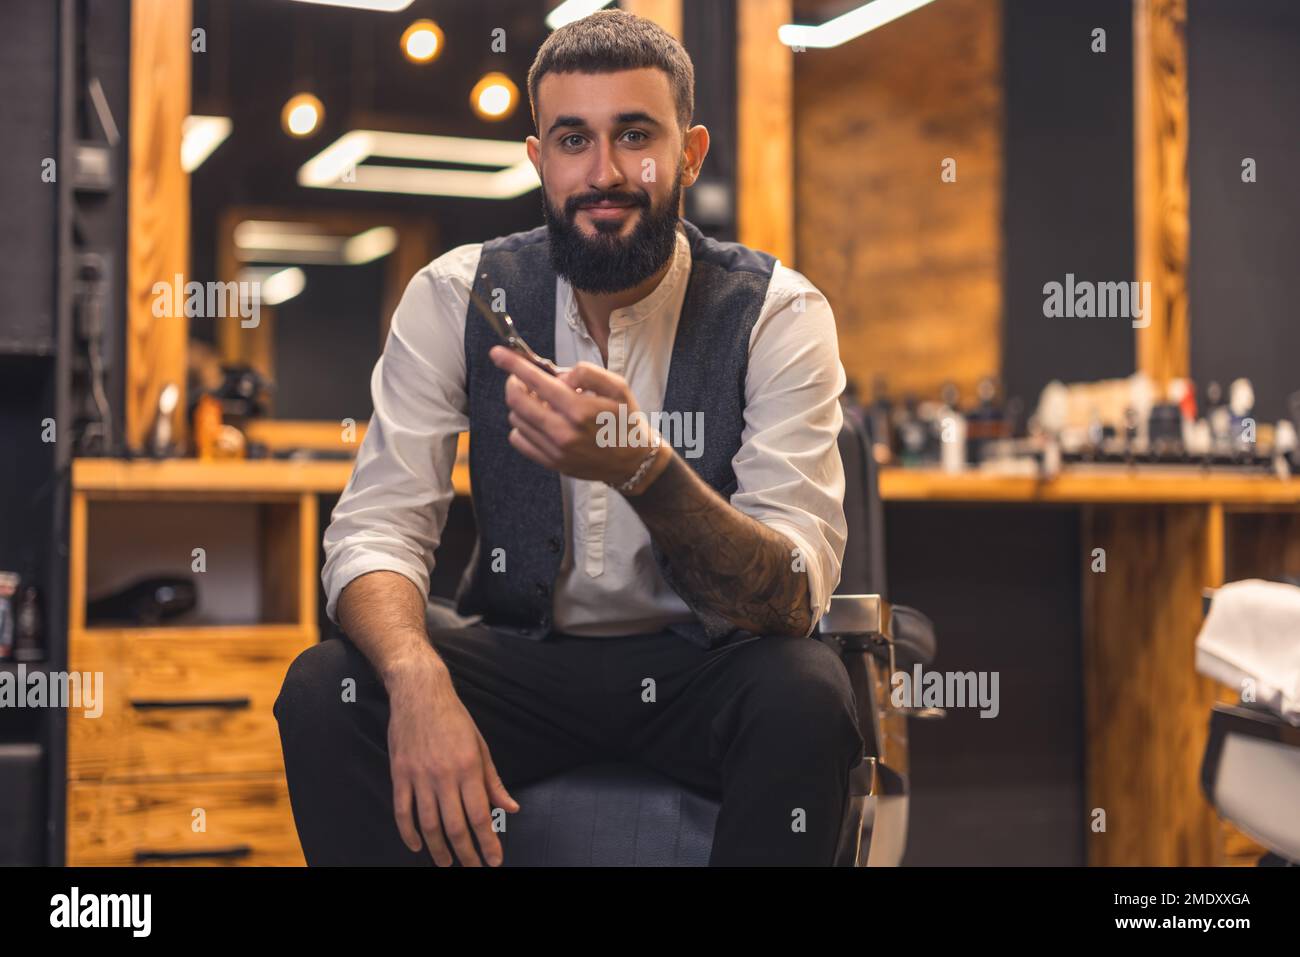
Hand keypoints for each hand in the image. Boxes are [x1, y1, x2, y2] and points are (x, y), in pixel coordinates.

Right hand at [385, 657, 518, 865]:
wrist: (420, 692)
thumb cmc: (455, 718)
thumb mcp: (480, 746)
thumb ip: (494, 781)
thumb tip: (510, 808)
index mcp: (469, 768)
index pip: (481, 815)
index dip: (488, 843)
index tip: (494, 861)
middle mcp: (445, 775)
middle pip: (455, 826)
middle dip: (466, 853)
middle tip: (472, 868)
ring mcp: (419, 776)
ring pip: (428, 824)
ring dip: (438, 849)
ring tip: (446, 863)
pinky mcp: (400, 774)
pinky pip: (402, 811)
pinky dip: (408, 832)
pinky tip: (416, 845)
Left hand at [489, 345, 671, 490]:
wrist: (633, 461)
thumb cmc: (626, 420)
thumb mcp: (618, 387)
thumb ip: (587, 373)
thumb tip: (559, 376)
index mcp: (579, 410)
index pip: (534, 381)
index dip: (512, 364)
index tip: (497, 353)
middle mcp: (563, 432)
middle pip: (516, 400)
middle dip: (514, 382)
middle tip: (524, 378)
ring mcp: (554, 450)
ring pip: (516, 418)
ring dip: (522, 404)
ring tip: (542, 401)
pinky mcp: (551, 462)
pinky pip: (519, 439)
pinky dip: (522, 425)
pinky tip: (539, 419)